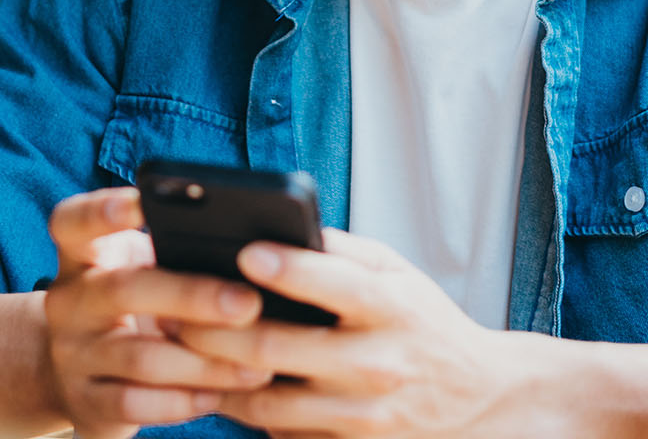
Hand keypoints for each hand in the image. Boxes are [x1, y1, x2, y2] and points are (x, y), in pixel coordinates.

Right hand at [43, 188, 275, 438]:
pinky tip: (220, 396)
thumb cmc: (131, 307)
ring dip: (205, 362)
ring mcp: (72, 355)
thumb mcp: (139, 271)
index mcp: (81, 257)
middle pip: (123, 290)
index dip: (103, 210)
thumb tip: (257, 250)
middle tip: (248, 303)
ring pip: (140, 357)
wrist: (76, 374)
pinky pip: (136, 404)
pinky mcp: (85, 402)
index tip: (143, 200)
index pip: (73, 222)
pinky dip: (183, 402)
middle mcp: (68, 302)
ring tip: (257, 365)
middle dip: (192, 296)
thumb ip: (174, 255)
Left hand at [170, 230, 540, 437]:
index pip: (337, 284)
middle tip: (170, 309)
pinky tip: (213, 385)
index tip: (245, 249)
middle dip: (213, 329)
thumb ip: (341, 252)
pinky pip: (280, 433)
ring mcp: (362, 415)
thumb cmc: (422, 323)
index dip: (289, 268)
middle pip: (278, 349)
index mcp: (392, 308)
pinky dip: (241, 410)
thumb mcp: (398, 275)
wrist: (477, 398)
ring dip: (212, 376)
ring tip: (176, 349)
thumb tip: (276, 228)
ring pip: (266, 401)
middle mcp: (377, 363)